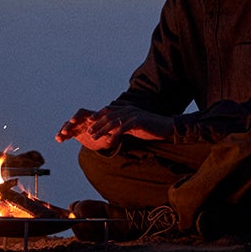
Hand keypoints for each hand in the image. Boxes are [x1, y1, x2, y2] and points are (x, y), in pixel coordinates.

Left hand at [56, 104, 174, 150]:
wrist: (165, 127)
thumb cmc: (148, 128)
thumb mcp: (132, 126)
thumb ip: (121, 126)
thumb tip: (111, 130)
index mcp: (123, 109)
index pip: (105, 111)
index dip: (94, 116)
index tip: (84, 122)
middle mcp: (126, 110)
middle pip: (106, 116)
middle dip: (94, 124)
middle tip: (85, 132)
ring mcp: (132, 114)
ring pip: (112, 121)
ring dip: (101, 130)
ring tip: (93, 137)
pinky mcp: (138, 121)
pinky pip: (124, 128)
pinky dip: (116, 134)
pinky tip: (109, 142)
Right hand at [56, 108, 114, 150]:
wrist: (106, 140)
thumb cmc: (110, 135)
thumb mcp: (112, 134)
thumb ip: (110, 135)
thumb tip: (109, 137)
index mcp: (92, 117)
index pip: (83, 113)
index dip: (77, 116)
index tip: (72, 121)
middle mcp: (83, 120)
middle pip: (73, 120)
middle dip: (68, 126)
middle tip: (64, 132)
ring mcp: (78, 126)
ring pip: (68, 127)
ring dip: (63, 131)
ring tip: (58, 138)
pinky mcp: (75, 132)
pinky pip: (67, 134)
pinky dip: (63, 136)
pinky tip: (58, 140)